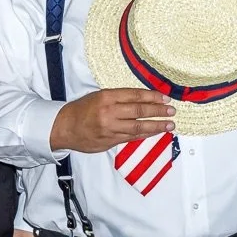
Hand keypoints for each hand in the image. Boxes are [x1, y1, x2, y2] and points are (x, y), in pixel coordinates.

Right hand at [49, 89, 175, 152]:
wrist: (64, 128)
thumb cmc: (82, 110)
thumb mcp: (99, 96)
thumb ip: (119, 98)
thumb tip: (144, 99)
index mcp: (106, 97)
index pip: (134, 95)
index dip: (152, 97)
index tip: (165, 98)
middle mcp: (109, 112)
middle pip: (139, 111)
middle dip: (158, 111)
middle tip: (172, 111)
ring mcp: (110, 128)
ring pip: (138, 127)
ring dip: (156, 126)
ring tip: (169, 125)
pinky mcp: (110, 141)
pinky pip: (131, 137)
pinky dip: (144, 134)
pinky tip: (154, 132)